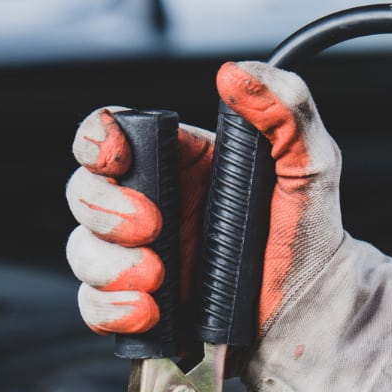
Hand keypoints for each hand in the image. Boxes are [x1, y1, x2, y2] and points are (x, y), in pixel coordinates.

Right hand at [65, 61, 345, 338]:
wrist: (311, 315)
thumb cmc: (310, 242)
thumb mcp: (311, 166)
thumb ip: (285, 112)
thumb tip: (237, 76)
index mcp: (179, 164)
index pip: (110, 134)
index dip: (96, 140)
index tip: (115, 157)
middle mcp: (151, 207)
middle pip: (82, 191)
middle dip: (103, 208)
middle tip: (150, 227)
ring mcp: (139, 257)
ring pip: (81, 250)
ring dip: (107, 264)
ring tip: (156, 278)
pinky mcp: (137, 306)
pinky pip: (94, 306)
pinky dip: (111, 309)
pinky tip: (148, 311)